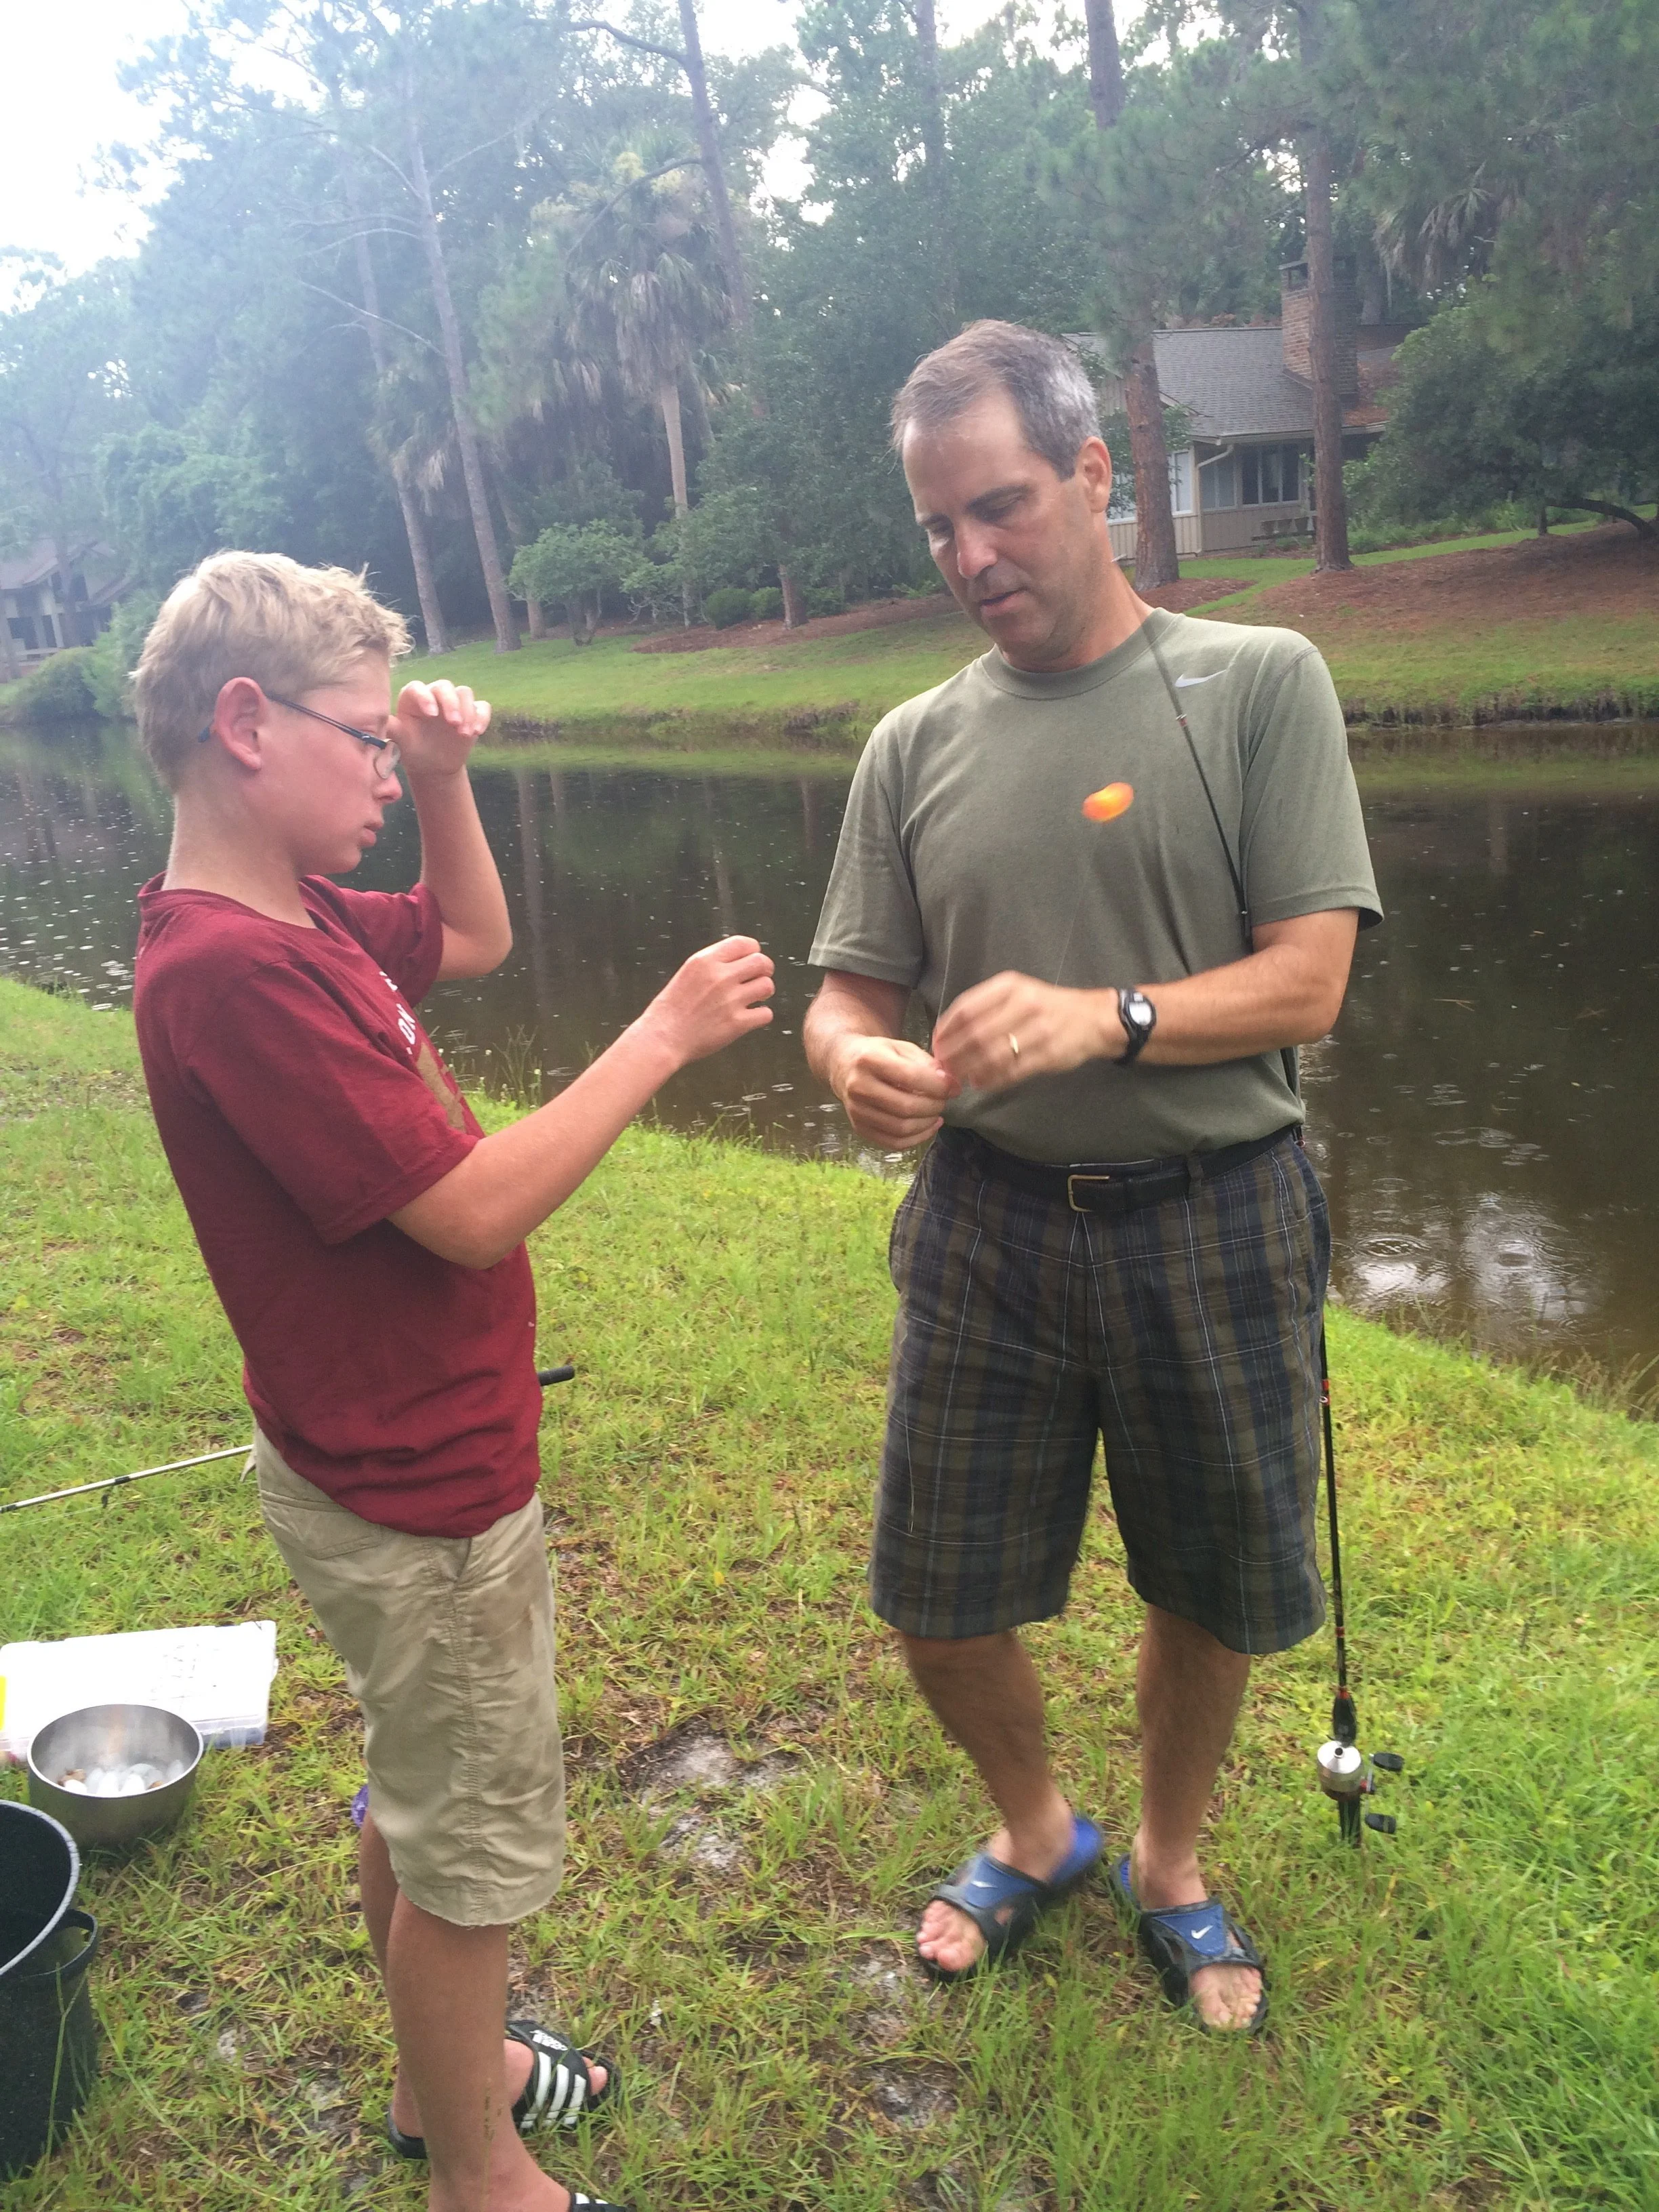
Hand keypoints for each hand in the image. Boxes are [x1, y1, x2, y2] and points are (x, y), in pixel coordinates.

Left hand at [390, 680, 491, 777]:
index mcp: (413, 699)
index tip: (431, 714)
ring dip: (467, 712)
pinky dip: (482, 717)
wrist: (433, 765)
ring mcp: (455, 703)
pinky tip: (477, 732)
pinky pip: (482, 707)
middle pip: (445, 686)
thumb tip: (380, 720)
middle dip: (451, 703)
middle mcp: (434, 695)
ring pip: (465, 693)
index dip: (425, 697)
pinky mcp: (472, 713)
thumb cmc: (413, 750)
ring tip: (464, 733)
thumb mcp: (400, 742)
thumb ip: (392, 729)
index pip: (418, 688)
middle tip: (453, 723)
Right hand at [637, 937, 774, 1066]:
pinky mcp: (737, 1023)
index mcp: (706, 961)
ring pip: (767, 986)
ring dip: (764, 991)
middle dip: (765, 970)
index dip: (753, 951)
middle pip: (761, 962)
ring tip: (754, 998)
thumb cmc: (673, 1008)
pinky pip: (766, 1014)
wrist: (663, 1037)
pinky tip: (751, 1017)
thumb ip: (713, 963)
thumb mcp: (688, 973)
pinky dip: (761, 1015)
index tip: (752, 959)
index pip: (744, 944)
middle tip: (759, 978)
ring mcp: (730, 1000)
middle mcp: (720, 977)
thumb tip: (740, 959)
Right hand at [831, 1036, 958, 1148]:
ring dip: (927, 1123)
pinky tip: (928, 1126)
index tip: (953, 1087)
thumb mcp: (902, 1047)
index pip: (910, 1077)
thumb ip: (926, 1063)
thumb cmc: (879, 1054)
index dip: (938, 1085)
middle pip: (905, 1107)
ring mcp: (856, 1110)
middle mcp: (858, 1086)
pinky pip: (893, 1143)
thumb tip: (949, 1084)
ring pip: (900, 1129)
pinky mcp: (858, 1127)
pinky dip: (917, 1138)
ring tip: (936, 1112)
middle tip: (944, 1100)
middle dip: (934, 1106)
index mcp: (869, 1059)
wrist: (844, 1065)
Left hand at [931, 972, 1113, 1092]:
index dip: (945, 1031)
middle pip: (974, 1034)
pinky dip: (991, 1079)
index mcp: (1010, 986)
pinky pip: (1011, 1070)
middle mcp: (1023, 1004)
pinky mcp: (1048, 1053)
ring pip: (991, 1054)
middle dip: (953, 1055)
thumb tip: (947, 1034)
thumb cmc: (1048, 1006)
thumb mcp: (1018, 992)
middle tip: (943, 1067)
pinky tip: (981, 1083)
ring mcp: (1037, 1029)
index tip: (936, 1045)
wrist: (1095, 1018)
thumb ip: (985, 1007)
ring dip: (969, 1069)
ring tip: (959, 1077)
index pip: (965, 1009)